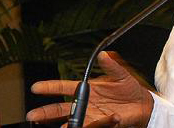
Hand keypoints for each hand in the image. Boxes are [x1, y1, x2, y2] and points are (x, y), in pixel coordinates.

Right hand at [26, 51, 153, 127]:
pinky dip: (90, 125)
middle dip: (45, 112)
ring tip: (60, 126)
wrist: (140, 104)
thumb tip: (103, 54)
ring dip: (64, 124)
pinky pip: (91, 126)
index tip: (36, 87)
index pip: (64, 88)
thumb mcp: (121, 75)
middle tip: (33, 115)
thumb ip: (111, 66)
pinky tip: (89, 122)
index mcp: (87, 88)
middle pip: (60, 109)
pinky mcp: (99, 124)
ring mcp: (90, 115)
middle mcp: (85, 103)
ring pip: (71, 121)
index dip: (50, 87)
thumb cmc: (128, 88)